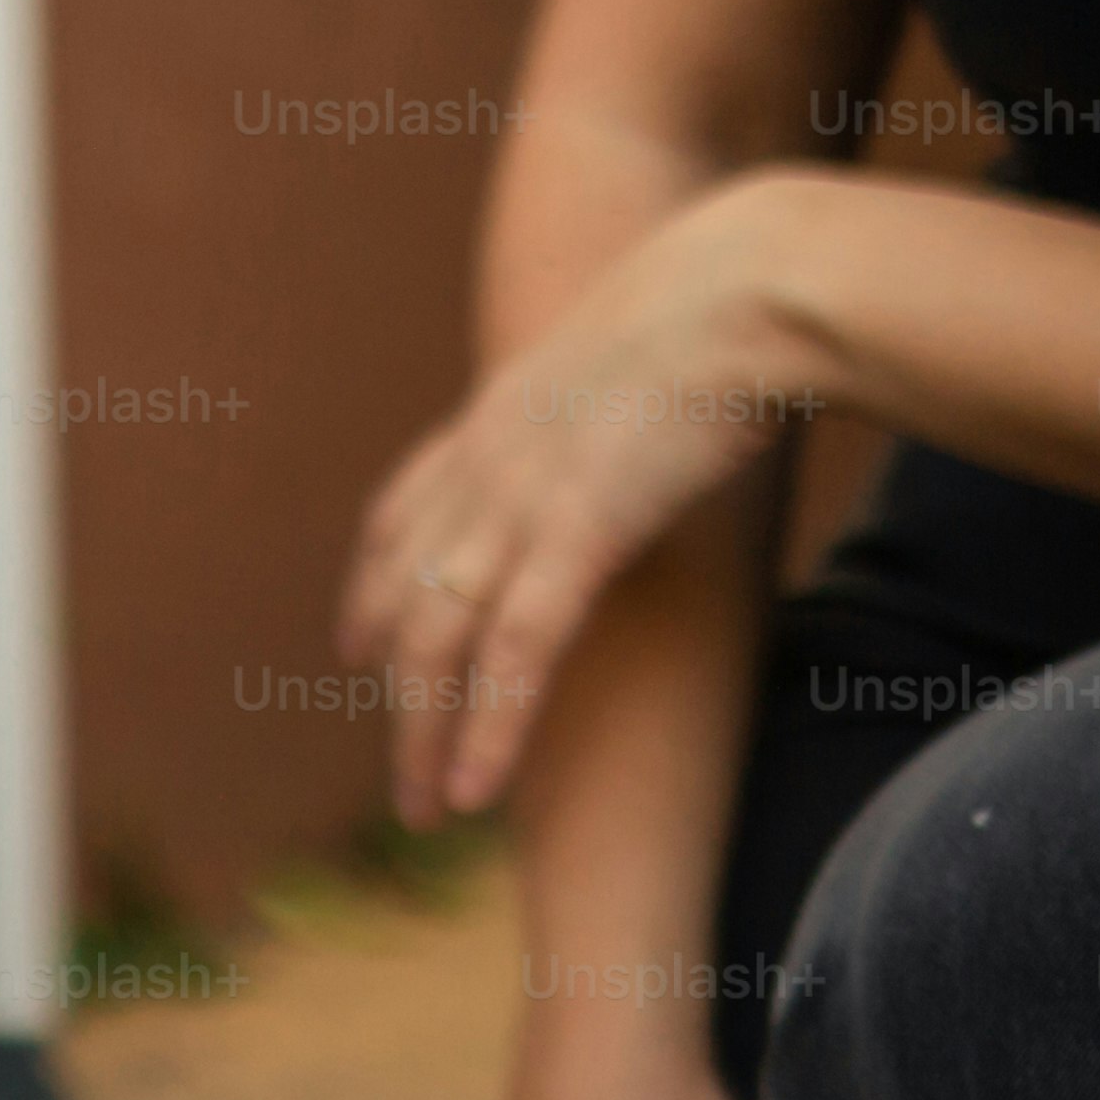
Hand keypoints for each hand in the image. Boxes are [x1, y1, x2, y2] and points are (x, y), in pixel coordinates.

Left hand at [341, 174, 830, 825]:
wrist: (747, 285)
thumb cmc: (723, 313)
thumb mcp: (636, 360)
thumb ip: (612, 407)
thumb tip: (649, 423)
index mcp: (495, 419)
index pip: (398, 517)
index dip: (369, 585)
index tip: (351, 647)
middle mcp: (483, 463)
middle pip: (406, 600)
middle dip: (397, 699)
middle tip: (399, 779)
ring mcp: (519, 497)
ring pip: (440, 640)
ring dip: (425, 737)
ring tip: (428, 814)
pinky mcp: (578, 528)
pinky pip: (515, 650)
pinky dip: (490, 726)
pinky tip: (475, 789)